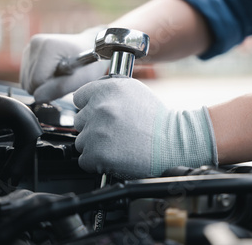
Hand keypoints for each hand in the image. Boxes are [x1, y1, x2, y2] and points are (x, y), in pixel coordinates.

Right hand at [20, 26, 108, 102]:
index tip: (68, 79)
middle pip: (30, 82)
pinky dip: (40, 80)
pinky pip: (27, 78)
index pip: (37, 81)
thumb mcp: (83, 78)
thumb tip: (37, 97)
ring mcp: (30, 47)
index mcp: (48, 46)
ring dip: (43, 84)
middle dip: (47, 86)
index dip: (52, 88)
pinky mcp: (28, 52)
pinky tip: (54, 72)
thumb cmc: (90, 62)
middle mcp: (35, 44)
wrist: (92, 48)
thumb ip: (60, 88)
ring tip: (61, 75)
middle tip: (66, 78)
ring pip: (27, 82)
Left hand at [73, 78, 217, 178]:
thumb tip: (89, 97)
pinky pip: (85, 159)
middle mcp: (100, 107)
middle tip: (114, 131)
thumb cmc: (157, 120)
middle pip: (79, 120)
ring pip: (81, 141)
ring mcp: (97, 131)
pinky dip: (97, 162)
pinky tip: (115, 155)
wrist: (173, 143)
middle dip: (92, 127)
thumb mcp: (133, 91)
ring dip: (95, 145)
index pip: (79, 98)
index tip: (100, 115)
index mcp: (108, 88)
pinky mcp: (97, 153)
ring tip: (117, 144)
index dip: (90, 107)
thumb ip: (108, 91)